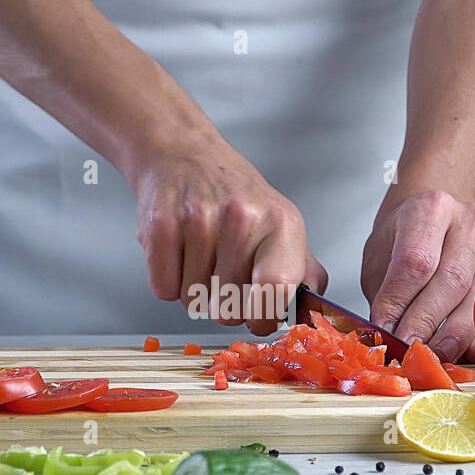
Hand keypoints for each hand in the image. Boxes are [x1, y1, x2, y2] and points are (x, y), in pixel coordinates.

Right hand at [132, 133, 327, 334]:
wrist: (186, 155)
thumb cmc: (234, 195)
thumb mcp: (280, 223)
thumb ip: (301, 269)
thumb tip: (313, 310)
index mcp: (280, 223)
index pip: (275, 290)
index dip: (263, 318)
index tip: (257, 319)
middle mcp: (242, 218)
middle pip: (228, 309)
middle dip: (223, 305)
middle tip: (222, 275)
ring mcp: (199, 220)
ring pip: (193, 300)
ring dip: (194, 290)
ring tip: (200, 256)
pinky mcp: (160, 225)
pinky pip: (163, 288)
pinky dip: (167, 281)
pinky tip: (179, 253)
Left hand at [361, 190, 474, 361]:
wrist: (436, 220)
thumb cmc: (404, 238)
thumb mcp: (380, 257)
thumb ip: (385, 293)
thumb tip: (389, 335)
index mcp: (431, 208)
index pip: (416, 261)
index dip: (400, 301)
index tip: (387, 329)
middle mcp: (469, 221)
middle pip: (452, 280)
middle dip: (428, 322)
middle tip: (410, 349)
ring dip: (454, 335)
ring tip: (432, 355)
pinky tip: (461, 351)